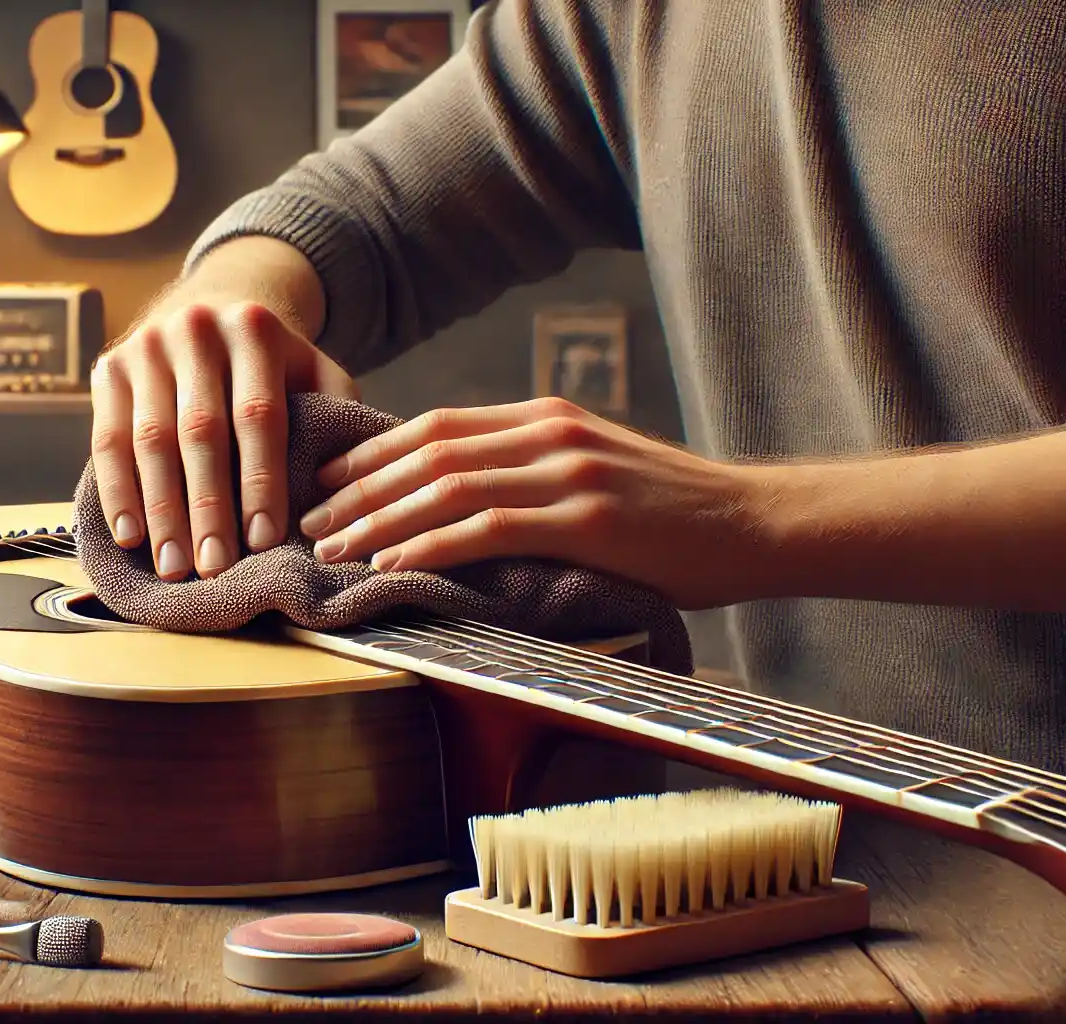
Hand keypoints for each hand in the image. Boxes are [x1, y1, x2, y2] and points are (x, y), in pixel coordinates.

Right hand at [90, 291, 355, 581]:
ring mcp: (145, 347)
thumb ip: (337, 417)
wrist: (211, 305)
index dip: (261, 481)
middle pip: (200, 431)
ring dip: (161, 510)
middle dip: (208, 506)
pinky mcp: (108, 368)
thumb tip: (347, 489)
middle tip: (214, 568)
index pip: (258, 415)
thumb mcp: (315, 371)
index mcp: (255, 329)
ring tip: (174, 565)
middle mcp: (195, 330)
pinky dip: (118, 491)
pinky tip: (131, 536)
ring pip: (150, 439)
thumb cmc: (272, 364)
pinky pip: (107, 439)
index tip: (263, 541)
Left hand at [295, 397, 774, 609]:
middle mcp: (549, 432)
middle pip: (426, 451)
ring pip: (446, 486)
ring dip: (378, 520)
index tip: (326, 483)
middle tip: (308, 521)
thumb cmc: (675, 517)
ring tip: (332, 549)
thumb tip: (458, 505)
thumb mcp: (595, 474)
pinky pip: (487, 526)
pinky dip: (429, 545)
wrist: (758, 525)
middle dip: (358, 489)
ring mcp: (569, 471)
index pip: (436, 426)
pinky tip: (390, 565)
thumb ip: (532, 475)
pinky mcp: (588, 519)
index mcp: (546, 418)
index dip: (372, 454)